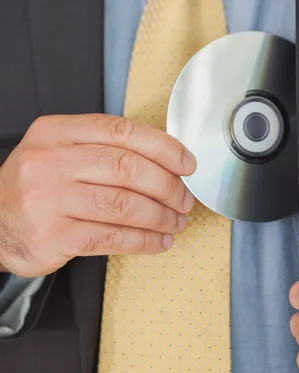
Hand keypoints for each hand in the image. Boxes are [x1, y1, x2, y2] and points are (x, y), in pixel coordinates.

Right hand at [0, 114, 195, 276]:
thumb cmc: (37, 185)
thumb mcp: (58, 151)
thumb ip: (103, 148)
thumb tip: (166, 161)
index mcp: (57, 132)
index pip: (121, 131)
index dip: (162, 146)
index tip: (187, 163)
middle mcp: (51, 161)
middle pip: (126, 168)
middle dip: (167, 185)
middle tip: (184, 198)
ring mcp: (50, 199)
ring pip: (123, 205)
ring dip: (160, 216)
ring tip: (176, 221)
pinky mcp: (54, 236)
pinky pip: (112, 237)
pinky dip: (144, 241)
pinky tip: (159, 241)